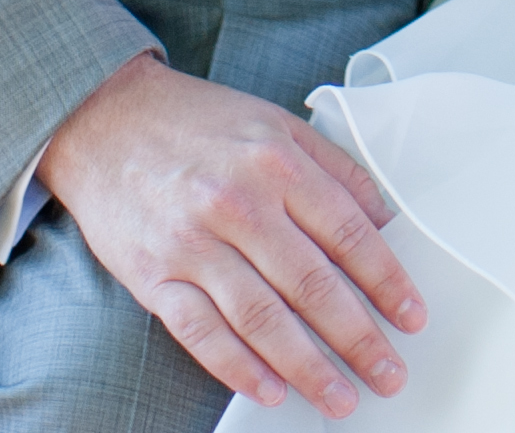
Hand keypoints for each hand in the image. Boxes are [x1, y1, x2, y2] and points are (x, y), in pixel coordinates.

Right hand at [34, 53, 424, 416]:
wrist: (104, 118)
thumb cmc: (197, 123)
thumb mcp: (276, 123)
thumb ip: (334, 170)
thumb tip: (386, 221)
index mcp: (276, 162)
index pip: (348, 234)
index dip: (387, 282)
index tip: (411, 317)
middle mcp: (237, 203)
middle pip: (311, 285)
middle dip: (358, 338)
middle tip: (388, 373)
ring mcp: (191, 242)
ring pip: (261, 318)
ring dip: (306, 366)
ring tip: (339, 397)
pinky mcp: (152, 274)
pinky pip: (201, 332)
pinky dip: (237, 367)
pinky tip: (270, 388)